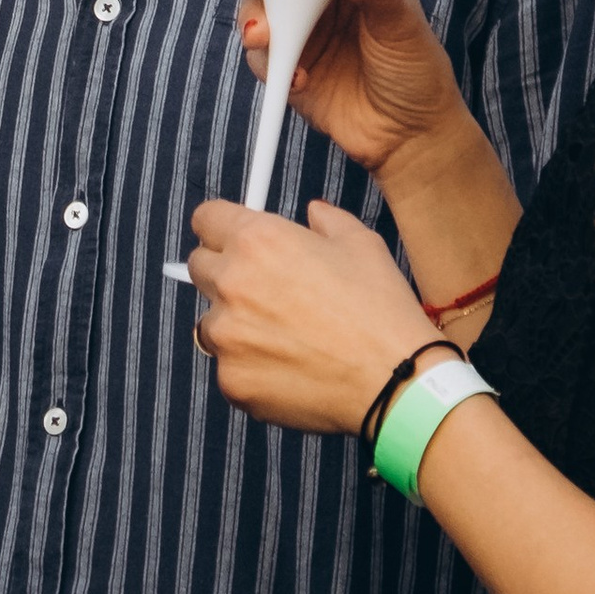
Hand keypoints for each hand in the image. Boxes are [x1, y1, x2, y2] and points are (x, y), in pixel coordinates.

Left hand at [187, 193, 432, 433]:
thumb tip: (313, 212)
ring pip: (210, 321)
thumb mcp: (362, 244)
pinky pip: (227, 365)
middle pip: (200, 267)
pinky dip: (249, 365)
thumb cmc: (380, 312)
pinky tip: (289, 366)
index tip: (232, 238)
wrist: (394, 380)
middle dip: (226, 272)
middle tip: (266, 289)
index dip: (222, 227)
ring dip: (235, 324)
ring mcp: (226, 336)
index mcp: (258, 241)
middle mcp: (231, 283)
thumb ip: (326, 220)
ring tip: (285, 334)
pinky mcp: (230, 380)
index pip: (205, 219)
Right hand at [217, 0, 466, 191]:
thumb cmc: (417, 69)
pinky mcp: (287, 58)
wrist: (408, 135)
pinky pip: (261, 51)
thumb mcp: (404, 24)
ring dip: (254, 15)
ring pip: (256, 1)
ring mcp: (301, 19)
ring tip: (266, 36)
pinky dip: (271, 59)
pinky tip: (298, 76)